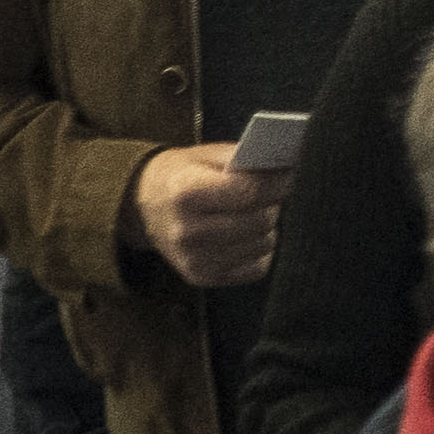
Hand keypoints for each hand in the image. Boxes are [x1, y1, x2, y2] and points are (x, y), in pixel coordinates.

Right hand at [132, 145, 285, 287]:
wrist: (143, 206)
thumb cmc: (183, 175)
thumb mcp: (205, 155)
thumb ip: (244, 159)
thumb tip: (288, 167)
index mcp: (186, 192)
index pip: (249, 192)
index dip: (279, 182)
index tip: (289, 173)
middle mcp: (187, 231)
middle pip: (260, 221)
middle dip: (273, 204)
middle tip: (268, 193)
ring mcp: (193, 259)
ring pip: (264, 245)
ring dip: (267, 227)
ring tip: (251, 212)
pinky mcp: (202, 277)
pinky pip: (257, 266)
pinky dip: (259, 250)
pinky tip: (244, 234)